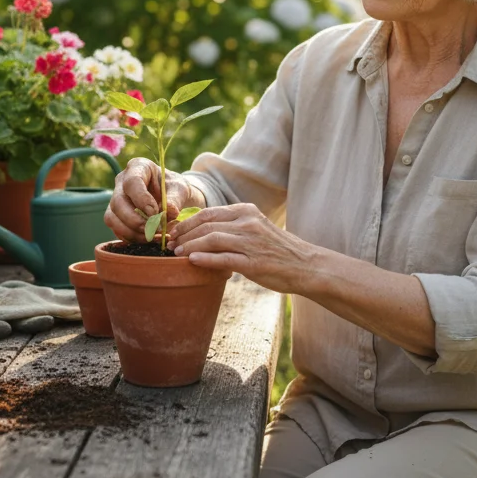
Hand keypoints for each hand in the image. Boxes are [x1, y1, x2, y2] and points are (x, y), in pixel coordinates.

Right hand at [104, 157, 201, 242]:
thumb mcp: (180, 189)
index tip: (155, 212)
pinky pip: (116, 229)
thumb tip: (170, 211)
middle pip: (117, 202)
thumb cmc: (175, 188)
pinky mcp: (116, 216)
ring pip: (112, 218)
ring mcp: (116, 199)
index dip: (141, 199)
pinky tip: (147, 239)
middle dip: (134, 220)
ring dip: (131, 231)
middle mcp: (122, 182)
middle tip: (153, 230)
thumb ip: (175, 199)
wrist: (173, 198)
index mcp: (138, 167)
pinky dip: (131, 237)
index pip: (132, 182)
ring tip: (151, 237)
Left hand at [167, 203, 318, 294]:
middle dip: (184, 235)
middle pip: (206, 225)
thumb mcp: (256, 229)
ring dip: (190, 247)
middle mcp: (247, 223)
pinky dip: (205, 259)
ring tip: (177, 254)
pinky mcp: (254, 262)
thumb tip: (203, 234)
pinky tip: (192, 261)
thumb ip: (233, 227)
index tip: (174, 232)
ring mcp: (251, 242)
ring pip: (212, 240)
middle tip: (170, 245)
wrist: (306, 265)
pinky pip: (224, 258)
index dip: (187, 222)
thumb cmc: (278, 250)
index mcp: (246, 211)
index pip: (209, 213)